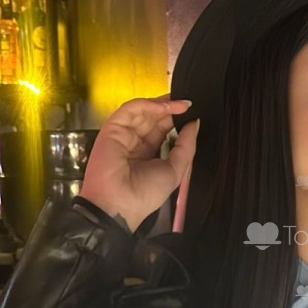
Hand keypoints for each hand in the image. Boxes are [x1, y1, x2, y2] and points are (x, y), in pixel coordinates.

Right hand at [78, 94, 200, 232]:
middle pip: (153, 117)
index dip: (175, 119)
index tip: (190, 112)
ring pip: (142, 110)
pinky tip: (164, 108)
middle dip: (170, 108)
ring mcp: (122, 134)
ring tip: (180, 105)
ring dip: (162, 104)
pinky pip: (130, 110)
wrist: (119, 204)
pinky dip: (147, 105)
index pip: (162, 129)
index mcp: (147, 153)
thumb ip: (186, 146)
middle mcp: (134, 142)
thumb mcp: (175, 170)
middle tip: (186, 103)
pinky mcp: (112, 129)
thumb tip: (195, 124)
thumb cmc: (144, 195)